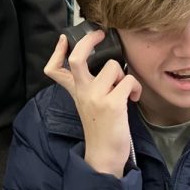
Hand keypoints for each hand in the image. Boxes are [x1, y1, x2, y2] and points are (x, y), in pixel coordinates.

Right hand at [44, 31, 141, 176]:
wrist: (104, 155)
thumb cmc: (101, 129)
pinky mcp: (112, 104)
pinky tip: (133, 99)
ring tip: (126, 90)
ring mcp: (96, 97)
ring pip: (112, 66)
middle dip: (89, 40)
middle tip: (99, 34)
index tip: (64, 39)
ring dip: (124, 76)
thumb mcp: (88, 105)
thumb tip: (106, 66)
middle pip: (77, 58)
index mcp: (75, 92)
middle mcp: (82, 92)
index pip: (54, 69)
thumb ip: (89, 87)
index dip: (57, 51)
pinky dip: (135, 88)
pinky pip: (128, 81)